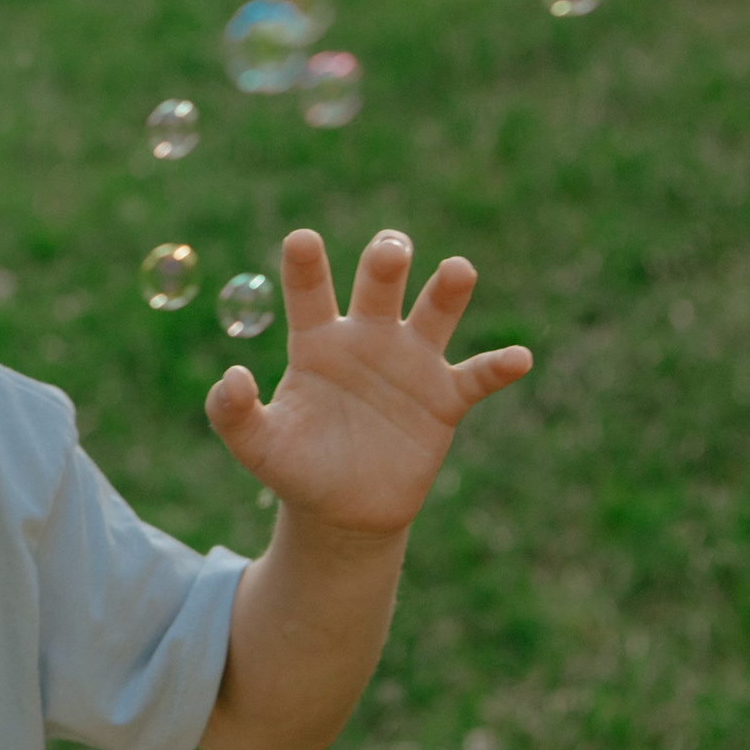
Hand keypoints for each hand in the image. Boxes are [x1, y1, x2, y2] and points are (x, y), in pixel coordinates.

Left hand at [205, 229, 530, 540]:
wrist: (342, 510)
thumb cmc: (296, 467)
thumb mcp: (257, 447)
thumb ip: (232, 414)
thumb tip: (232, 377)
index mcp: (316, 342)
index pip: (309, 293)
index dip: (306, 266)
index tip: (300, 238)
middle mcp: (367, 338)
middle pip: (379, 286)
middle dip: (385, 262)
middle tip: (390, 251)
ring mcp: (410, 364)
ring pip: (433, 314)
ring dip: (447, 291)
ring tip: (458, 270)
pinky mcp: (444, 399)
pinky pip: (476, 377)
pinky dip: (497, 366)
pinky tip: (517, 358)